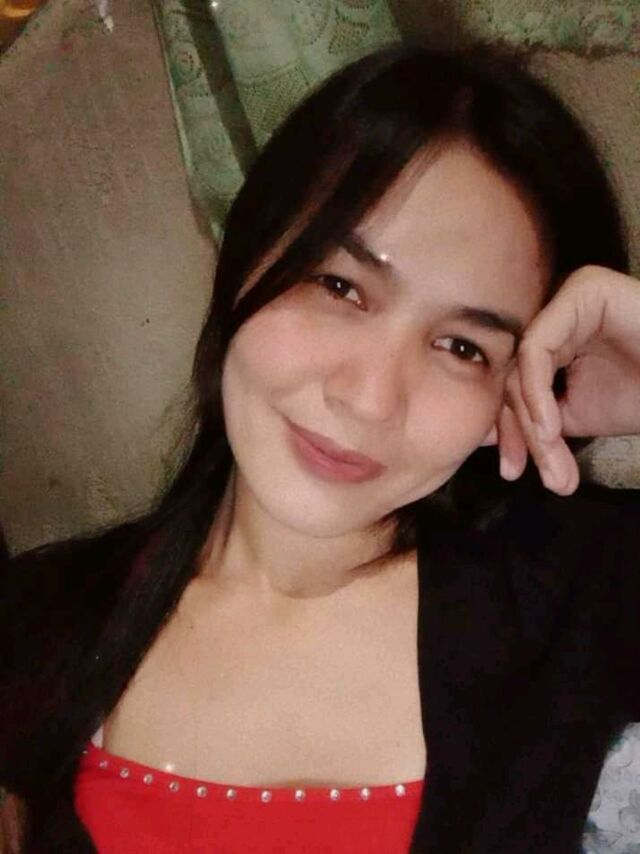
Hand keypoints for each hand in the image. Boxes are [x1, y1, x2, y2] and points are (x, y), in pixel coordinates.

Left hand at [485, 265, 639, 495]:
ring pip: (521, 364)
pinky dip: (536, 392)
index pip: (511, 381)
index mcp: (552, 336)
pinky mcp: (583, 290)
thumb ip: (530, 422)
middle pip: (511, 372)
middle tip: (517, 471)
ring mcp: (568, 296)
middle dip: (514, 428)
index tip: (513, 471)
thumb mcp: (572, 418)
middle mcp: (555, 311)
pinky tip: (550, 427)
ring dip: (528, 416)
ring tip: (548, 449)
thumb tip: (478, 433)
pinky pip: (538, 347)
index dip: (508, 429)